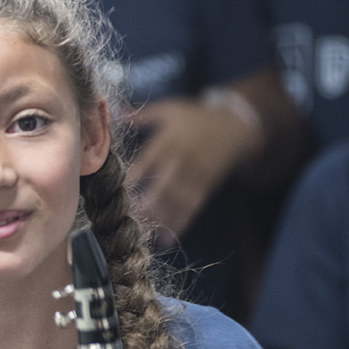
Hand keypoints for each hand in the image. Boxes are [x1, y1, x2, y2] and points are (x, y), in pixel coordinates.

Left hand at [126, 98, 259, 240]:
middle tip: (133, 219)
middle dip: (149, 203)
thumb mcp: (169, 109)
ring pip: (178, 201)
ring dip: (163, 219)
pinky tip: (167, 239)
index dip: (136, 175)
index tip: (121, 190)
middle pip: (165, 185)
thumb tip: (113, 112)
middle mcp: (182, 159)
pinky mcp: (206, 186)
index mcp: (169, 140)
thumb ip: (141, 115)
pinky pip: (193, 208)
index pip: (149, 160)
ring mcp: (196, 175)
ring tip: (146, 235)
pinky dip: (181, 224)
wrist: (234, 125)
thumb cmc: (196, 116)